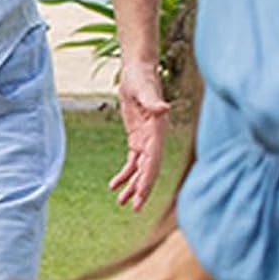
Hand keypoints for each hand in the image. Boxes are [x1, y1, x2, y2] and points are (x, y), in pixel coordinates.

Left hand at [109, 60, 169, 210]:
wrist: (137, 71)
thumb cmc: (142, 78)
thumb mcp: (143, 89)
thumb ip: (153, 101)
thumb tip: (164, 108)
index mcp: (157, 131)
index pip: (153, 160)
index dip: (147, 178)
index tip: (140, 195)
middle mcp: (154, 138)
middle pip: (149, 169)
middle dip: (142, 189)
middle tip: (134, 208)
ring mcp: (146, 139)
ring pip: (140, 168)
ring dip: (132, 185)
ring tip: (121, 202)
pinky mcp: (137, 138)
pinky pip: (132, 161)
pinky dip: (125, 173)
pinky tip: (114, 185)